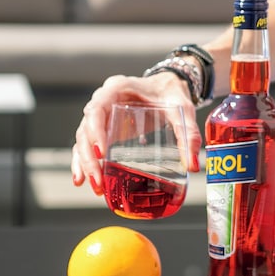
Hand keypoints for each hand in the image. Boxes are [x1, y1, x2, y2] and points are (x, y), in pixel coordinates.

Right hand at [71, 72, 203, 195]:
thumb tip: (192, 166)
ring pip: (83, 140)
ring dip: (85, 164)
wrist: (168, 88)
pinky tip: (82, 180)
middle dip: (89, 158)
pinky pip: (87, 145)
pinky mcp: (103, 129)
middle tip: (98, 182)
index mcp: (116, 89)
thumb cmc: (171, 94)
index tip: (102, 154)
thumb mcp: (182, 111)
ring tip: (95, 188)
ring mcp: (101, 116)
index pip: (96, 110)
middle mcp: (103, 101)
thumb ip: (188, 135)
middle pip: (85, 129)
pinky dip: (83, 162)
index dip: (95, 132)